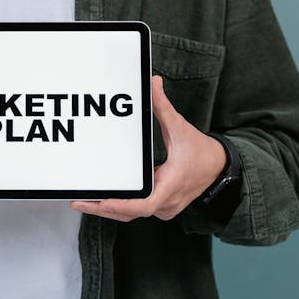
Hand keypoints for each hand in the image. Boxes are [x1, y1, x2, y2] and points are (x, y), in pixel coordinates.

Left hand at [71, 75, 226, 222]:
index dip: (119, 205)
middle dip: (102, 208)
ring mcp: (164, 208)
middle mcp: (166, 202)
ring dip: (108, 210)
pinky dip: (120, 206)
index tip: (100, 202)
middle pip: (129, 213)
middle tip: (78, 202)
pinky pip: (137, 210)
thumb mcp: (181, 128)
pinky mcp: (161, 207)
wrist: (221, 168)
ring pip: (131, 215)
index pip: (142, 205)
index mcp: (171, 185)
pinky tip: (102, 200)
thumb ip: (163, 107)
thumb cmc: (202, 152)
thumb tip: (153, 83)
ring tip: (84, 202)